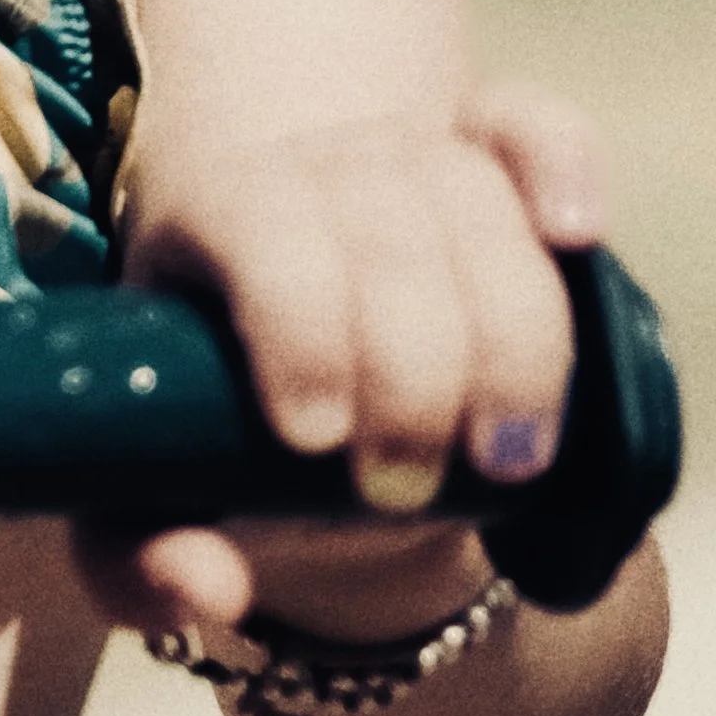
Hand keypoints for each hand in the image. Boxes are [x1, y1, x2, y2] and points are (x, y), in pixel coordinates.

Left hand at [78, 85, 605, 645]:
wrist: (291, 387)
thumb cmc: (209, 439)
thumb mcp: (149, 507)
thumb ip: (141, 566)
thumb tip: (208, 590)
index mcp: (202, 219)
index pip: (257, 234)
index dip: (298, 328)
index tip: (314, 441)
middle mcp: (305, 167)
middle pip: (382, 233)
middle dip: (411, 373)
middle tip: (407, 488)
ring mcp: (402, 153)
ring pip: (472, 202)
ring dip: (511, 335)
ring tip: (506, 458)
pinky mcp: (486, 156)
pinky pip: (528, 125)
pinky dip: (563, 163)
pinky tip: (575, 234)